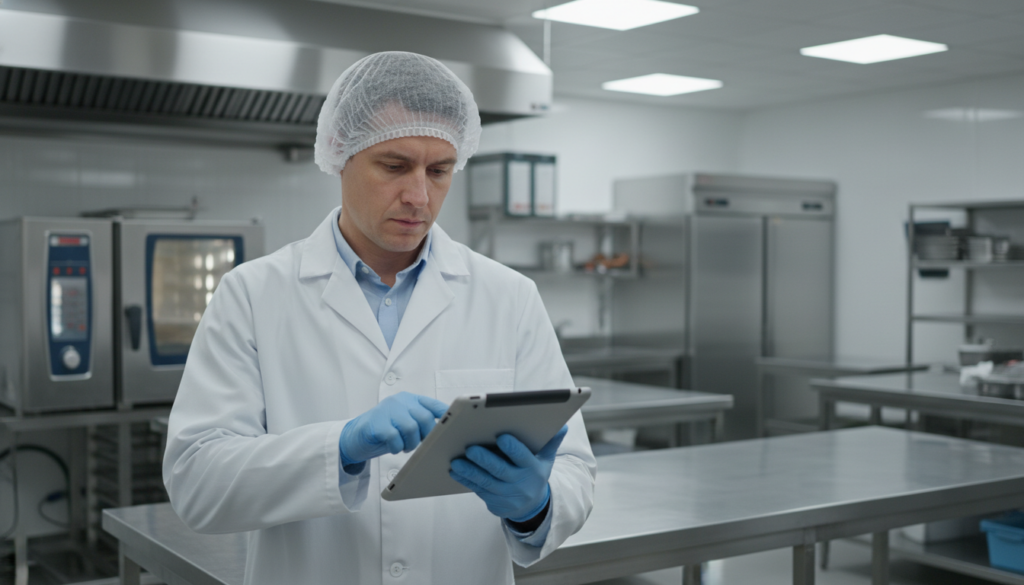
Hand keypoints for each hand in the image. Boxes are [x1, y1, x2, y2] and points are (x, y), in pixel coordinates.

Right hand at [339, 392, 447, 467]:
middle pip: (424, 417)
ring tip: (404, 447)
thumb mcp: (405, 423)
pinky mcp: (377, 423)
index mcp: (410, 400)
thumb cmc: (385, 432)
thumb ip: (421, 423)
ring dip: (410, 443)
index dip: (446, 415)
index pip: (433, 405)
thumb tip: (444, 433)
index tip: (455, 426)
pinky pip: (394, 437)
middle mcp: (400, 401)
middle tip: (420, 444)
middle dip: (426, 435)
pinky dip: (397, 447)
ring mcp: (387, 410)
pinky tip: (393, 448)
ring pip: (410, 427)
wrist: (354, 436)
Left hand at [449, 425, 567, 521]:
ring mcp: (506, 495)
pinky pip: (478, 491)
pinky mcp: (494, 502)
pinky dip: (466, 480)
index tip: (501, 436)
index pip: (523, 458)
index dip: (513, 448)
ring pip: (486, 483)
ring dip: (470, 472)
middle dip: (485, 460)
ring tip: (456, 461)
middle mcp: (520, 484)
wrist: (532, 506)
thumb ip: (551, 442)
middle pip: (500, 471)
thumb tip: (563, 425)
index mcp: (533, 470)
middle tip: (470, 448)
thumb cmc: (535, 474)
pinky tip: (455, 471)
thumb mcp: (546, 460)